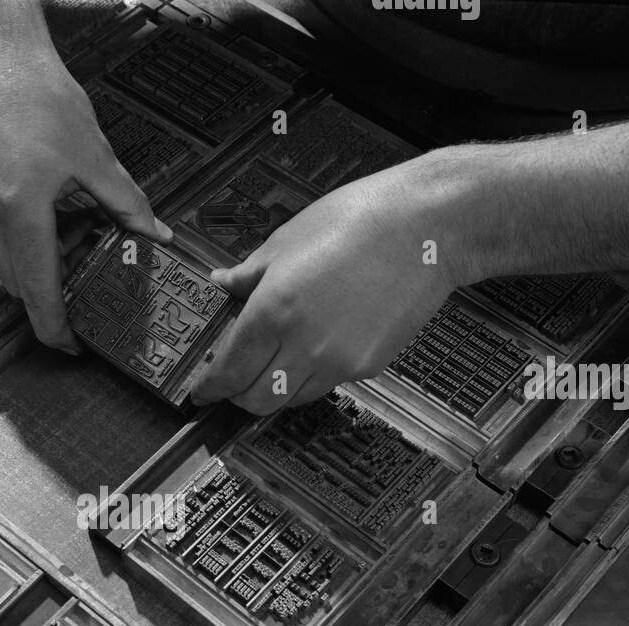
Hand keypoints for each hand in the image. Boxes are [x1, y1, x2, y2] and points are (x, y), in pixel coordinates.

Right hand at [0, 40, 171, 352]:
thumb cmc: (38, 93)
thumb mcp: (94, 153)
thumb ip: (126, 203)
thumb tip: (154, 236)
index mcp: (21, 209)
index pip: (37, 291)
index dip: (56, 328)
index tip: (72, 345)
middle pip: (20, 286)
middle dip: (53, 291)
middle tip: (86, 271)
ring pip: (4, 267)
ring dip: (36, 267)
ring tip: (69, 232)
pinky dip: (19, 244)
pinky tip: (44, 215)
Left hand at [191, 156, 474, 412]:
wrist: (428, 227)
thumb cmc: (360, 220)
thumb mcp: (287, 239)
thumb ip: (248, 273)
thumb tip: (222, 283)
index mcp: (273, 311)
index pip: (228, 370)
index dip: (209, 387)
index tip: (200, 391)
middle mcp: (303, 345)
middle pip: (255, 400)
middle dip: (237, 396)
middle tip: (230, 383)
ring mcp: (338, 362)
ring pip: (289, 401)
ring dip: (272, 391)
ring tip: (270, 367)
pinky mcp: (366, 366)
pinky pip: (325, 385)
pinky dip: (308, 378)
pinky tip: (310, 352)